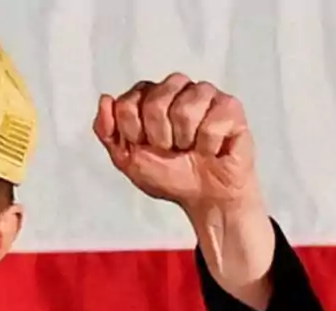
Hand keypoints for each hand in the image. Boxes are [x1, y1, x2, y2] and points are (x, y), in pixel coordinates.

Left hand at [93, 73, 258, 213]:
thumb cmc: (169, 175)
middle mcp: (177, 89)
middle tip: (170, 148)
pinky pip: (212, 123)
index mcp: (149, 96)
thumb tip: (105, 99)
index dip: (133, 133)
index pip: (128, 102)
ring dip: (184, 140)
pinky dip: (208, 146)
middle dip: (158, 136)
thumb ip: (107, 131)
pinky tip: (211, 148)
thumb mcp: (127, 158)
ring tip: (191, 147)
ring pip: (185, 108)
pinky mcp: (230, 107)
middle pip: (155, 101)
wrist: (202, 197)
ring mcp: (205, 94)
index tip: (144, 147)